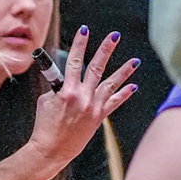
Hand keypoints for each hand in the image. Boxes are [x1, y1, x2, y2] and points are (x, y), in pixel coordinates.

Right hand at [27, 27, 138, 172]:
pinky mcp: (98, 118)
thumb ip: (57, 87)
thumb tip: (67, 79)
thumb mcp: (46, 101)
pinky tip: (133, 85)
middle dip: (106, 49)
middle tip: (114, 36)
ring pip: (111, 84)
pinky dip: (124, 94)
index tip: (84, 30)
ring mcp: (93, 107)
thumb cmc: (45, 125)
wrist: (51, 149)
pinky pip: (114, 103)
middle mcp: (82, 97)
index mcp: (66, 90)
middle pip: (96, 68)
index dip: (79, 43)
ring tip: (135, 61)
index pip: (73, 61)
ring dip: (124, 71)